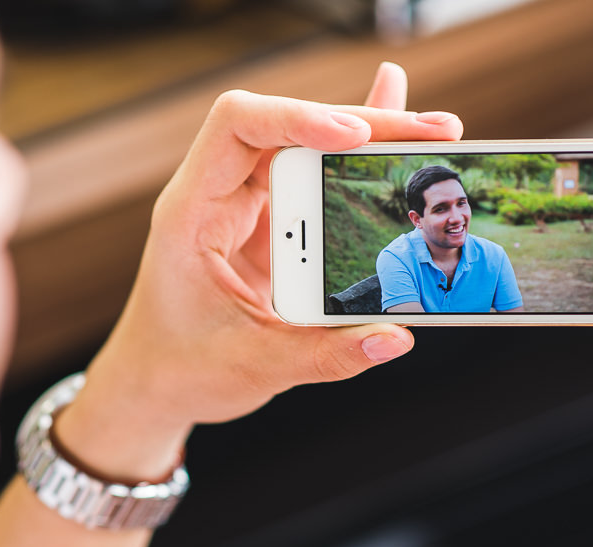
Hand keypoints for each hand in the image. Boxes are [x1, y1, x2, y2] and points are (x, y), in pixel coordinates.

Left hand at [56, 64, 462, 479]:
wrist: (153, 383)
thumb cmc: (180, 368)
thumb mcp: (252, 367)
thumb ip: (323, 355)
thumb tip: (395, 338)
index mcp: (191, 213)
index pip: (236, 126)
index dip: (295, 117)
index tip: (353, 136)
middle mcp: (217, 195)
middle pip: (288, 128)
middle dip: (363, 123)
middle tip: (431, 133)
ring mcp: (245, 207)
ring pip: (307, 146)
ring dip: (371, 137)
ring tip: (439, 133)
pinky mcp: (270, 226)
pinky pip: (315, 178)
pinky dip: (358, 161)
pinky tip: (403, 134)